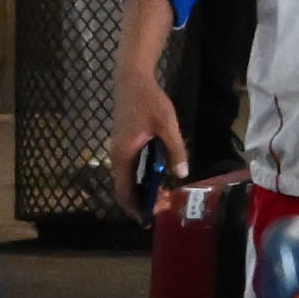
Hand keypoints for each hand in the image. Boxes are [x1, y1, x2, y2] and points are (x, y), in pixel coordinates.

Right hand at [107, 55, 188, 203]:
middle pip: (124, 189)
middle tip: (162, 207)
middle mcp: (117, 156)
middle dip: (141, 202)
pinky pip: (129, 170)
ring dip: (141, 191)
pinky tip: (156, 179)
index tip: (150, 218)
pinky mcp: (123, 144)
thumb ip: (175, 150)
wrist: (131, 78)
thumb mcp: (167, 124)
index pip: (124, 191)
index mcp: (124, 155)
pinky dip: (140, 179)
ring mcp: (118, 150)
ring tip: (162, 197)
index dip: (135, 207)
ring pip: (126, 179)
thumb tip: (181, 175)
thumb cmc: (148, 100)